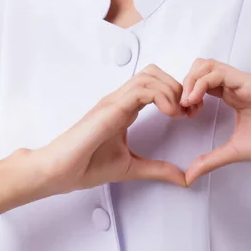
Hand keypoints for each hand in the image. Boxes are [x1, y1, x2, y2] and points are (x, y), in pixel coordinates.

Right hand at [35, 64, 191, 194]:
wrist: (60, 171)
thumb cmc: (85, 166)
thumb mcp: (131, 168)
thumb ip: (157, 169)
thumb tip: (182, 178)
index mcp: (123, 110)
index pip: (154, 85)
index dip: (177, 95)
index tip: (189, 115)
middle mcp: (119, 101)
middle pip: (155, 73)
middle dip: (178, 87)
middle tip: (190, 111)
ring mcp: (114, 101)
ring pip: (150, 75)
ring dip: (172, 90)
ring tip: (180, 113)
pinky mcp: (111, 107)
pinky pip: (142, 89)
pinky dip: (162, 96)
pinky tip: (169, 114)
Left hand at [180, 58, 250, 185]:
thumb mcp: (231, 152)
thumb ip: (209, 161)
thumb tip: (188, 177)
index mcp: (232, 95)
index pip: (202, 80)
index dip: (187, 92)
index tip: (183, 112)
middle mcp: (236, 85)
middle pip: (201, 67)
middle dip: (185, 83)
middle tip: (183, 106)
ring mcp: (244, 82)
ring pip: (208, 66)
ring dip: (191, 81)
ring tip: (187, 103)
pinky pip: (219, 74)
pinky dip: (200, 84)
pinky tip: (195, 101)